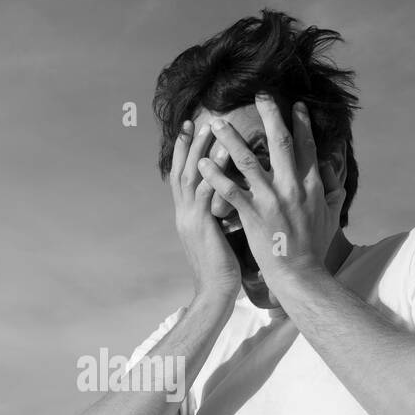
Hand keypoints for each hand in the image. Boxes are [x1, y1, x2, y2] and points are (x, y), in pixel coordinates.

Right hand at [170, 119, 239, 300]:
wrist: (216, 293)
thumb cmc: (223, 270)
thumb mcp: (217, 238)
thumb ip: (219, 217)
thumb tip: (232, 203)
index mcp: (188, 216)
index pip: (183, 179)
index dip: (186, 155)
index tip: (192, 132)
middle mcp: (185, 213)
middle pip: (182, 170)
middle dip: (189, 144)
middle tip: (196, 120)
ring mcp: (190, 218)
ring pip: (192, 176)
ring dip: (201, 149)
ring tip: (212, 126)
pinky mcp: (201, 225)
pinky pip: (207, 191)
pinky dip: (215, 170)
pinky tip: (226, 153)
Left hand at [196, 95, 345, 287]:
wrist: (300, 274)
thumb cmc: (314, 248)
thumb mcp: (331, 217)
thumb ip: (333, 194)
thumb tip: (336, 179)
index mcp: (311, 185)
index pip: (306, 146)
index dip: (301, 124)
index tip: (295, 106)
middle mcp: (292, 186)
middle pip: (280, 141)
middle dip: (270, 114)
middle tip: (260, 94)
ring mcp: (271, 199)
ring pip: (248, 160)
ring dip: (231, 139)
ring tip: (217, 124)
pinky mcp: (252, 214)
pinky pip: (229, 189)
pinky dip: (215, 175)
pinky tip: (202, 163)